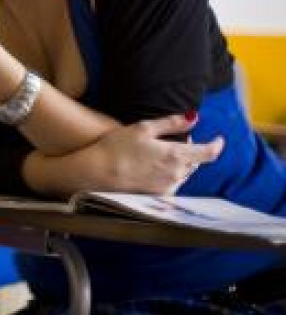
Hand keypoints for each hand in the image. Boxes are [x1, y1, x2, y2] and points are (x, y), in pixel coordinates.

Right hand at [81, 113, 222, 194]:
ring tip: (160, 154)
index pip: (209, 152)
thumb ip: (172, 123)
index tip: (218, 138)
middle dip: (192, 150)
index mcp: (176, 155)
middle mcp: (176, 174)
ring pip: (184, 173)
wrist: (96, 173)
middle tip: (176, 140)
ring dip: (180, 163)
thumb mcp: (143, 128)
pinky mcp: (157, 197)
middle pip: (196, 162)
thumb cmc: (116, 147)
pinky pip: (172, 183)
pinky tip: (152, 168)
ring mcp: (167, 187)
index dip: (217, 144)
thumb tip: (194, 117)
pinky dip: (169, 174)